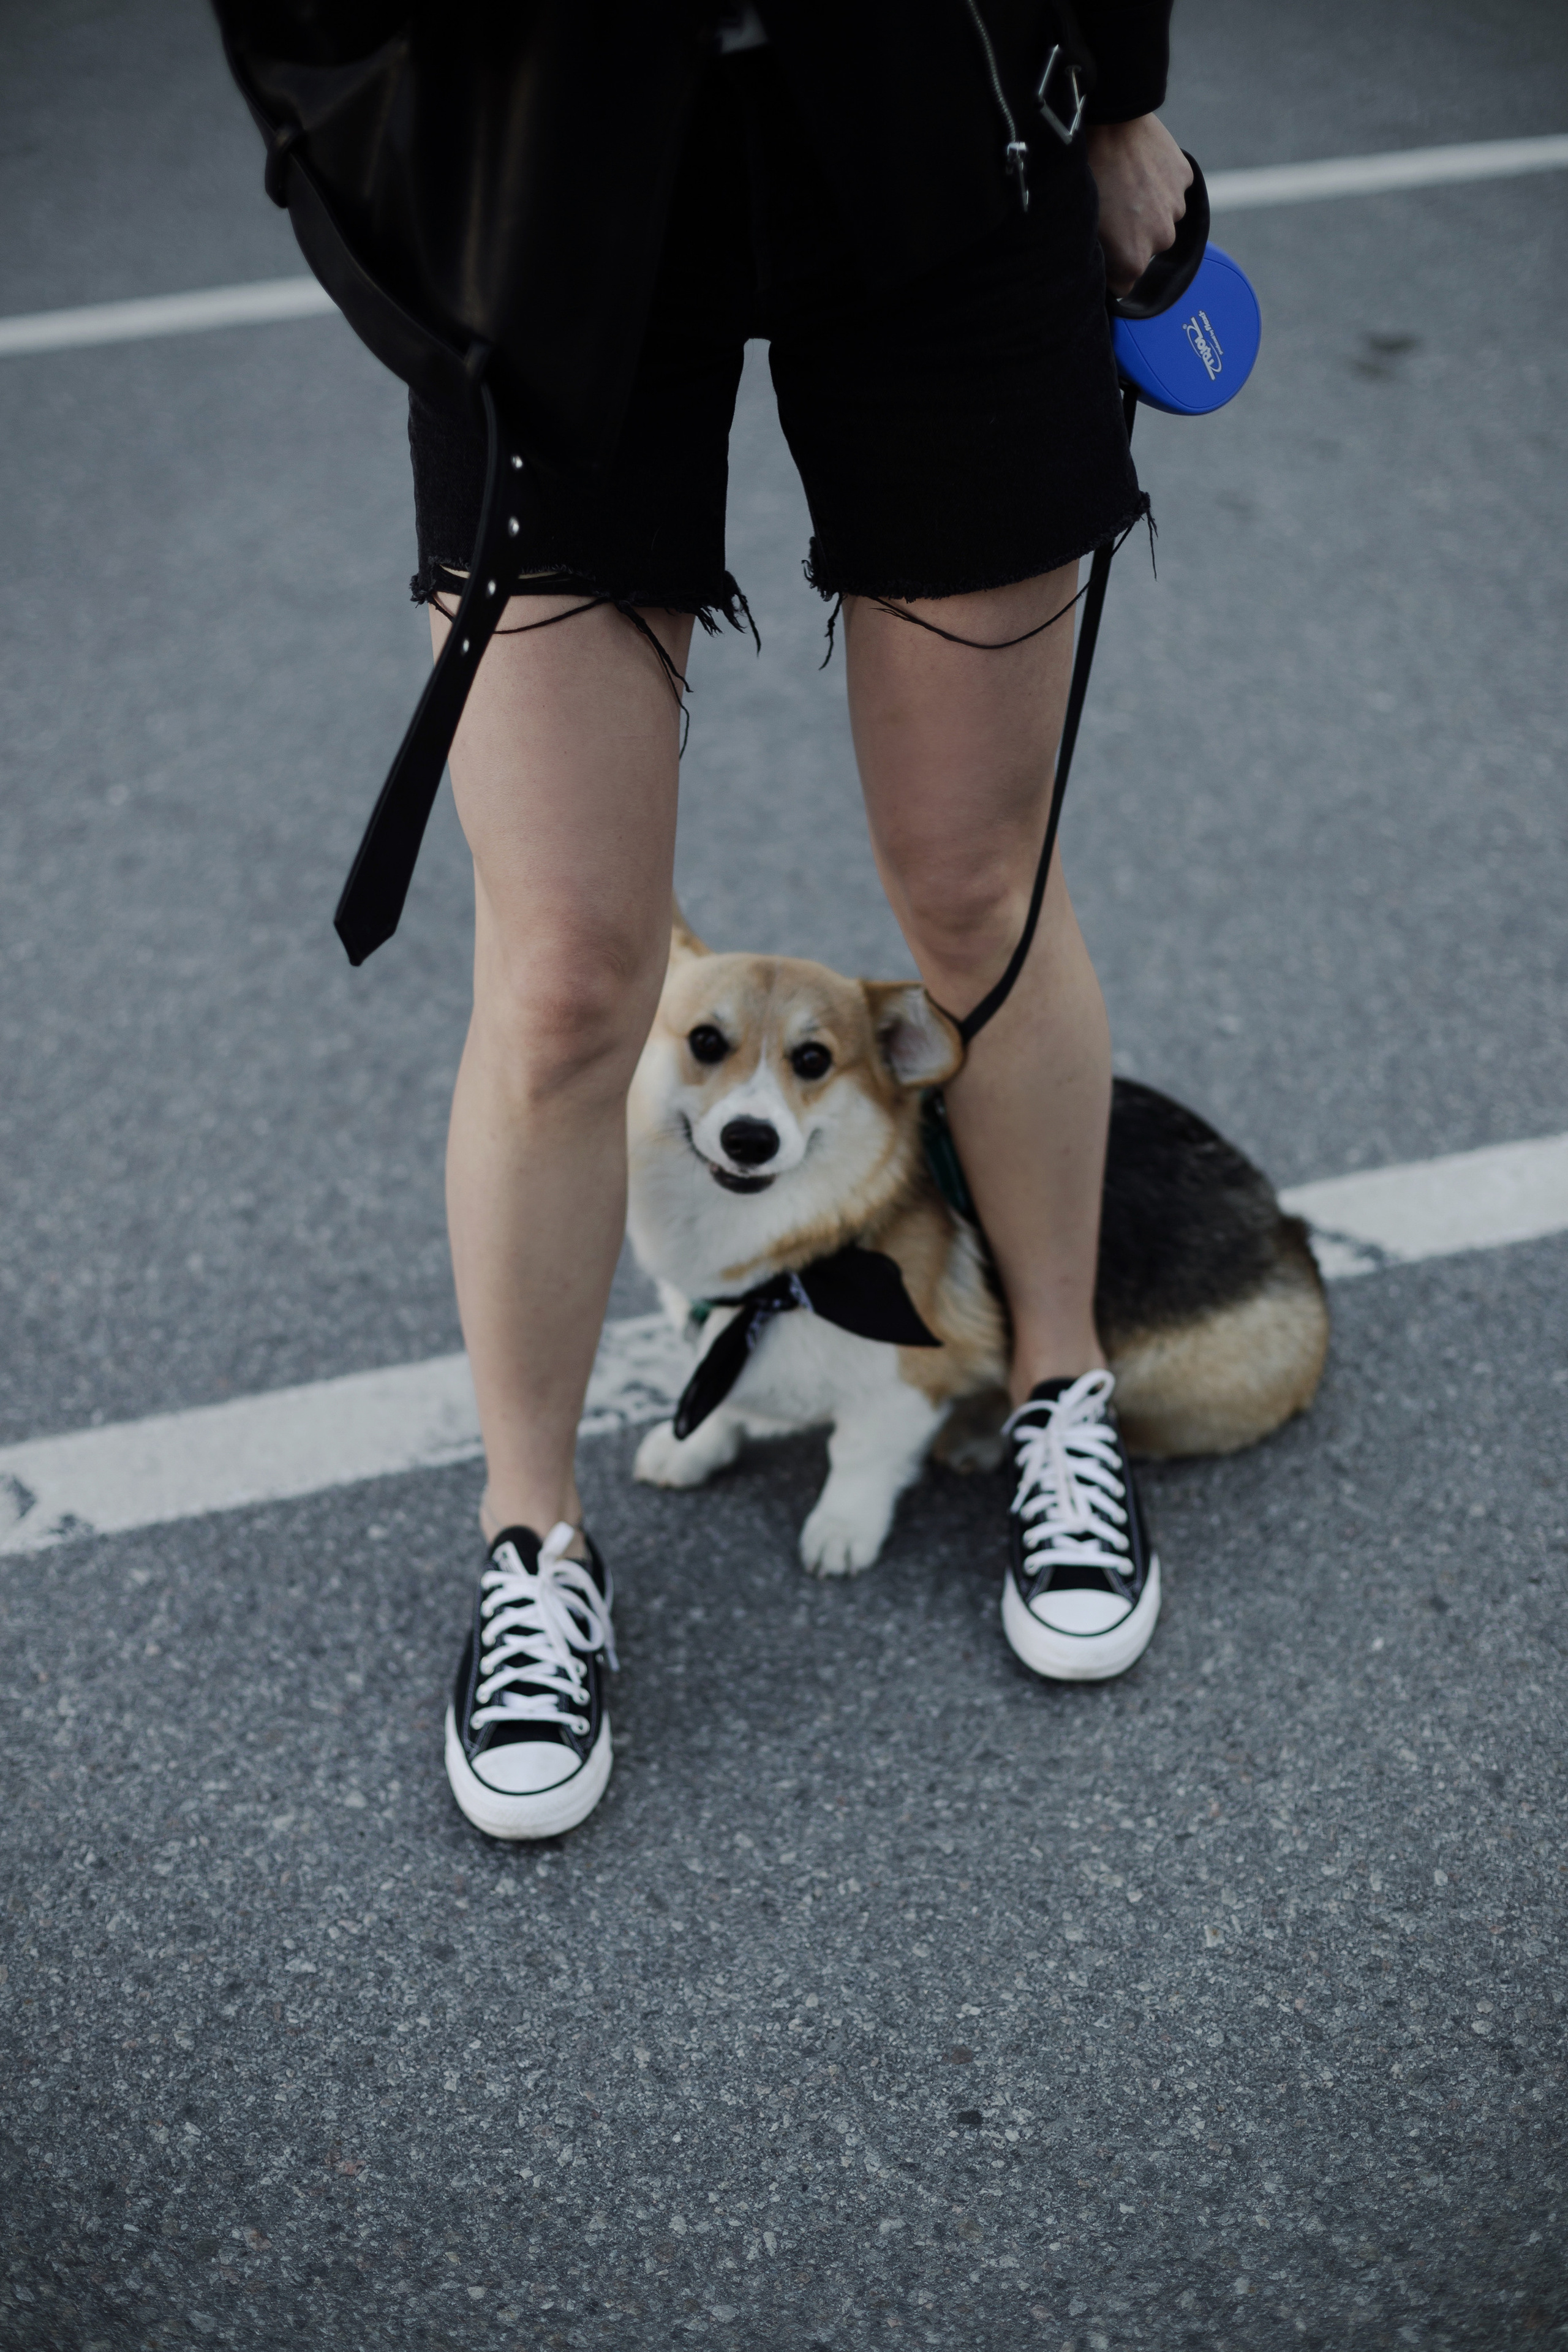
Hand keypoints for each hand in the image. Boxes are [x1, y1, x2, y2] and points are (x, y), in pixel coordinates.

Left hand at [1086, 115, 1192, 296]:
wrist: (1109, 123)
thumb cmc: (1088, 176)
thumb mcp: (1083, 227)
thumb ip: (1098, 258)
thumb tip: (1102, 271)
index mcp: (1133, 259)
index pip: (1125, 285)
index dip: (1113, 270)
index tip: (1104, 253)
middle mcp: (1161, 240)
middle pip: (1147, 249)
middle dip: (1133, 236)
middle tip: (1112, 208)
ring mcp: (1177, 208)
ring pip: (1162, 218)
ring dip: (1149, 208)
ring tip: (1126, 183)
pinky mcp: (1185, 179)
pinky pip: (1173, 190)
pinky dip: (1161, 183)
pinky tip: (1141, 167)